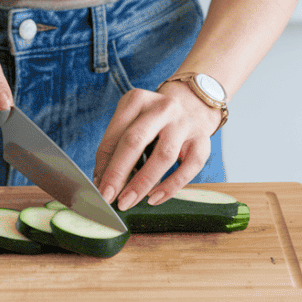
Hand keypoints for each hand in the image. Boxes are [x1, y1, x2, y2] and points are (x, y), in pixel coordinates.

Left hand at [93, 80, 222, 209]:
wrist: (192, 103)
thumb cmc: (153, 120)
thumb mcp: (131, 124)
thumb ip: (116, 149)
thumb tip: (102, 183)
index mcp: (137, 100)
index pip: (115, 135)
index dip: (104, 164)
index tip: (98, 189)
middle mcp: (162, 108)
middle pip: (136, 141)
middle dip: (119, 172)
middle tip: (108, 198)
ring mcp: (185, 122)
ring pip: (164, 155)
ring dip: (143, 183)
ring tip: (128, 201)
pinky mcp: (203, 139)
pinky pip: (190, 167)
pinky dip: (171, 186)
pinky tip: (154, 198)